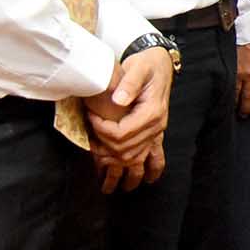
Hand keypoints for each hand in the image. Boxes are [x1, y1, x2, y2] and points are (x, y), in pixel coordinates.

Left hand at [84, 48, 173, 190]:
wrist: (160, 63)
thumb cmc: (147, 64)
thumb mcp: (138, 68)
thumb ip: (129, 84)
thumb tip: (117, 100)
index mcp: (152, 112)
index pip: (122, 133)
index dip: (102, 130)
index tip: (90, 118)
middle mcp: (157, 126)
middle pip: (127, 150)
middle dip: (105, 149)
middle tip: (89, 141)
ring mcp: (157, 132)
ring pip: (139, 160)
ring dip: (125, 174)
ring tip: (109, 187)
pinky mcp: (156, 133)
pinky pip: (157, 157)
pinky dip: (152, 170)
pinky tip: (148, 181)